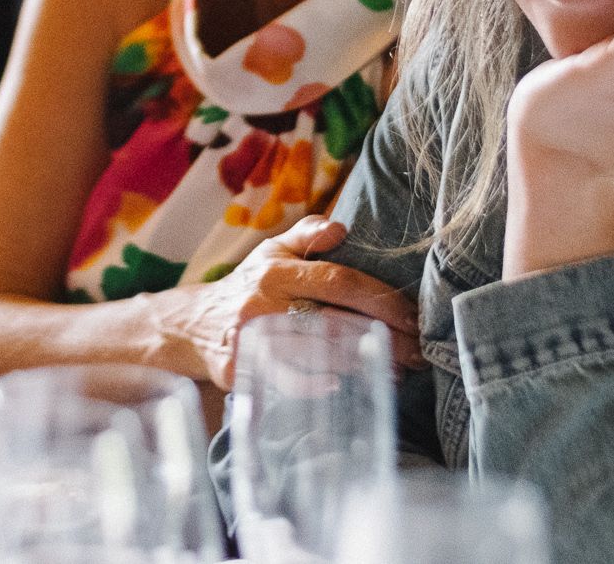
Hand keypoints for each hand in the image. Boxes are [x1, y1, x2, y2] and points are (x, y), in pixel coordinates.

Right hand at [150, 215, 422, 388]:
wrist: (193, 325)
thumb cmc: (250, 285)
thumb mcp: (273, 251)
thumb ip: (307, 234)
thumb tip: (340, 228)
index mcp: (276, 271)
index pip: (337, 281)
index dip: (379, 298)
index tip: (412, 316)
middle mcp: (263, 304)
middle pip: (334, 322)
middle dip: (383, 338)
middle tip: (420, 351)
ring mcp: (251, 341)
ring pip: (316, 355)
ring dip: (362, 365)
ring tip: (401, 372)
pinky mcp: (242, 372)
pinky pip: (285, 382)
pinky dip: (317, 386)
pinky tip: (346, 385)